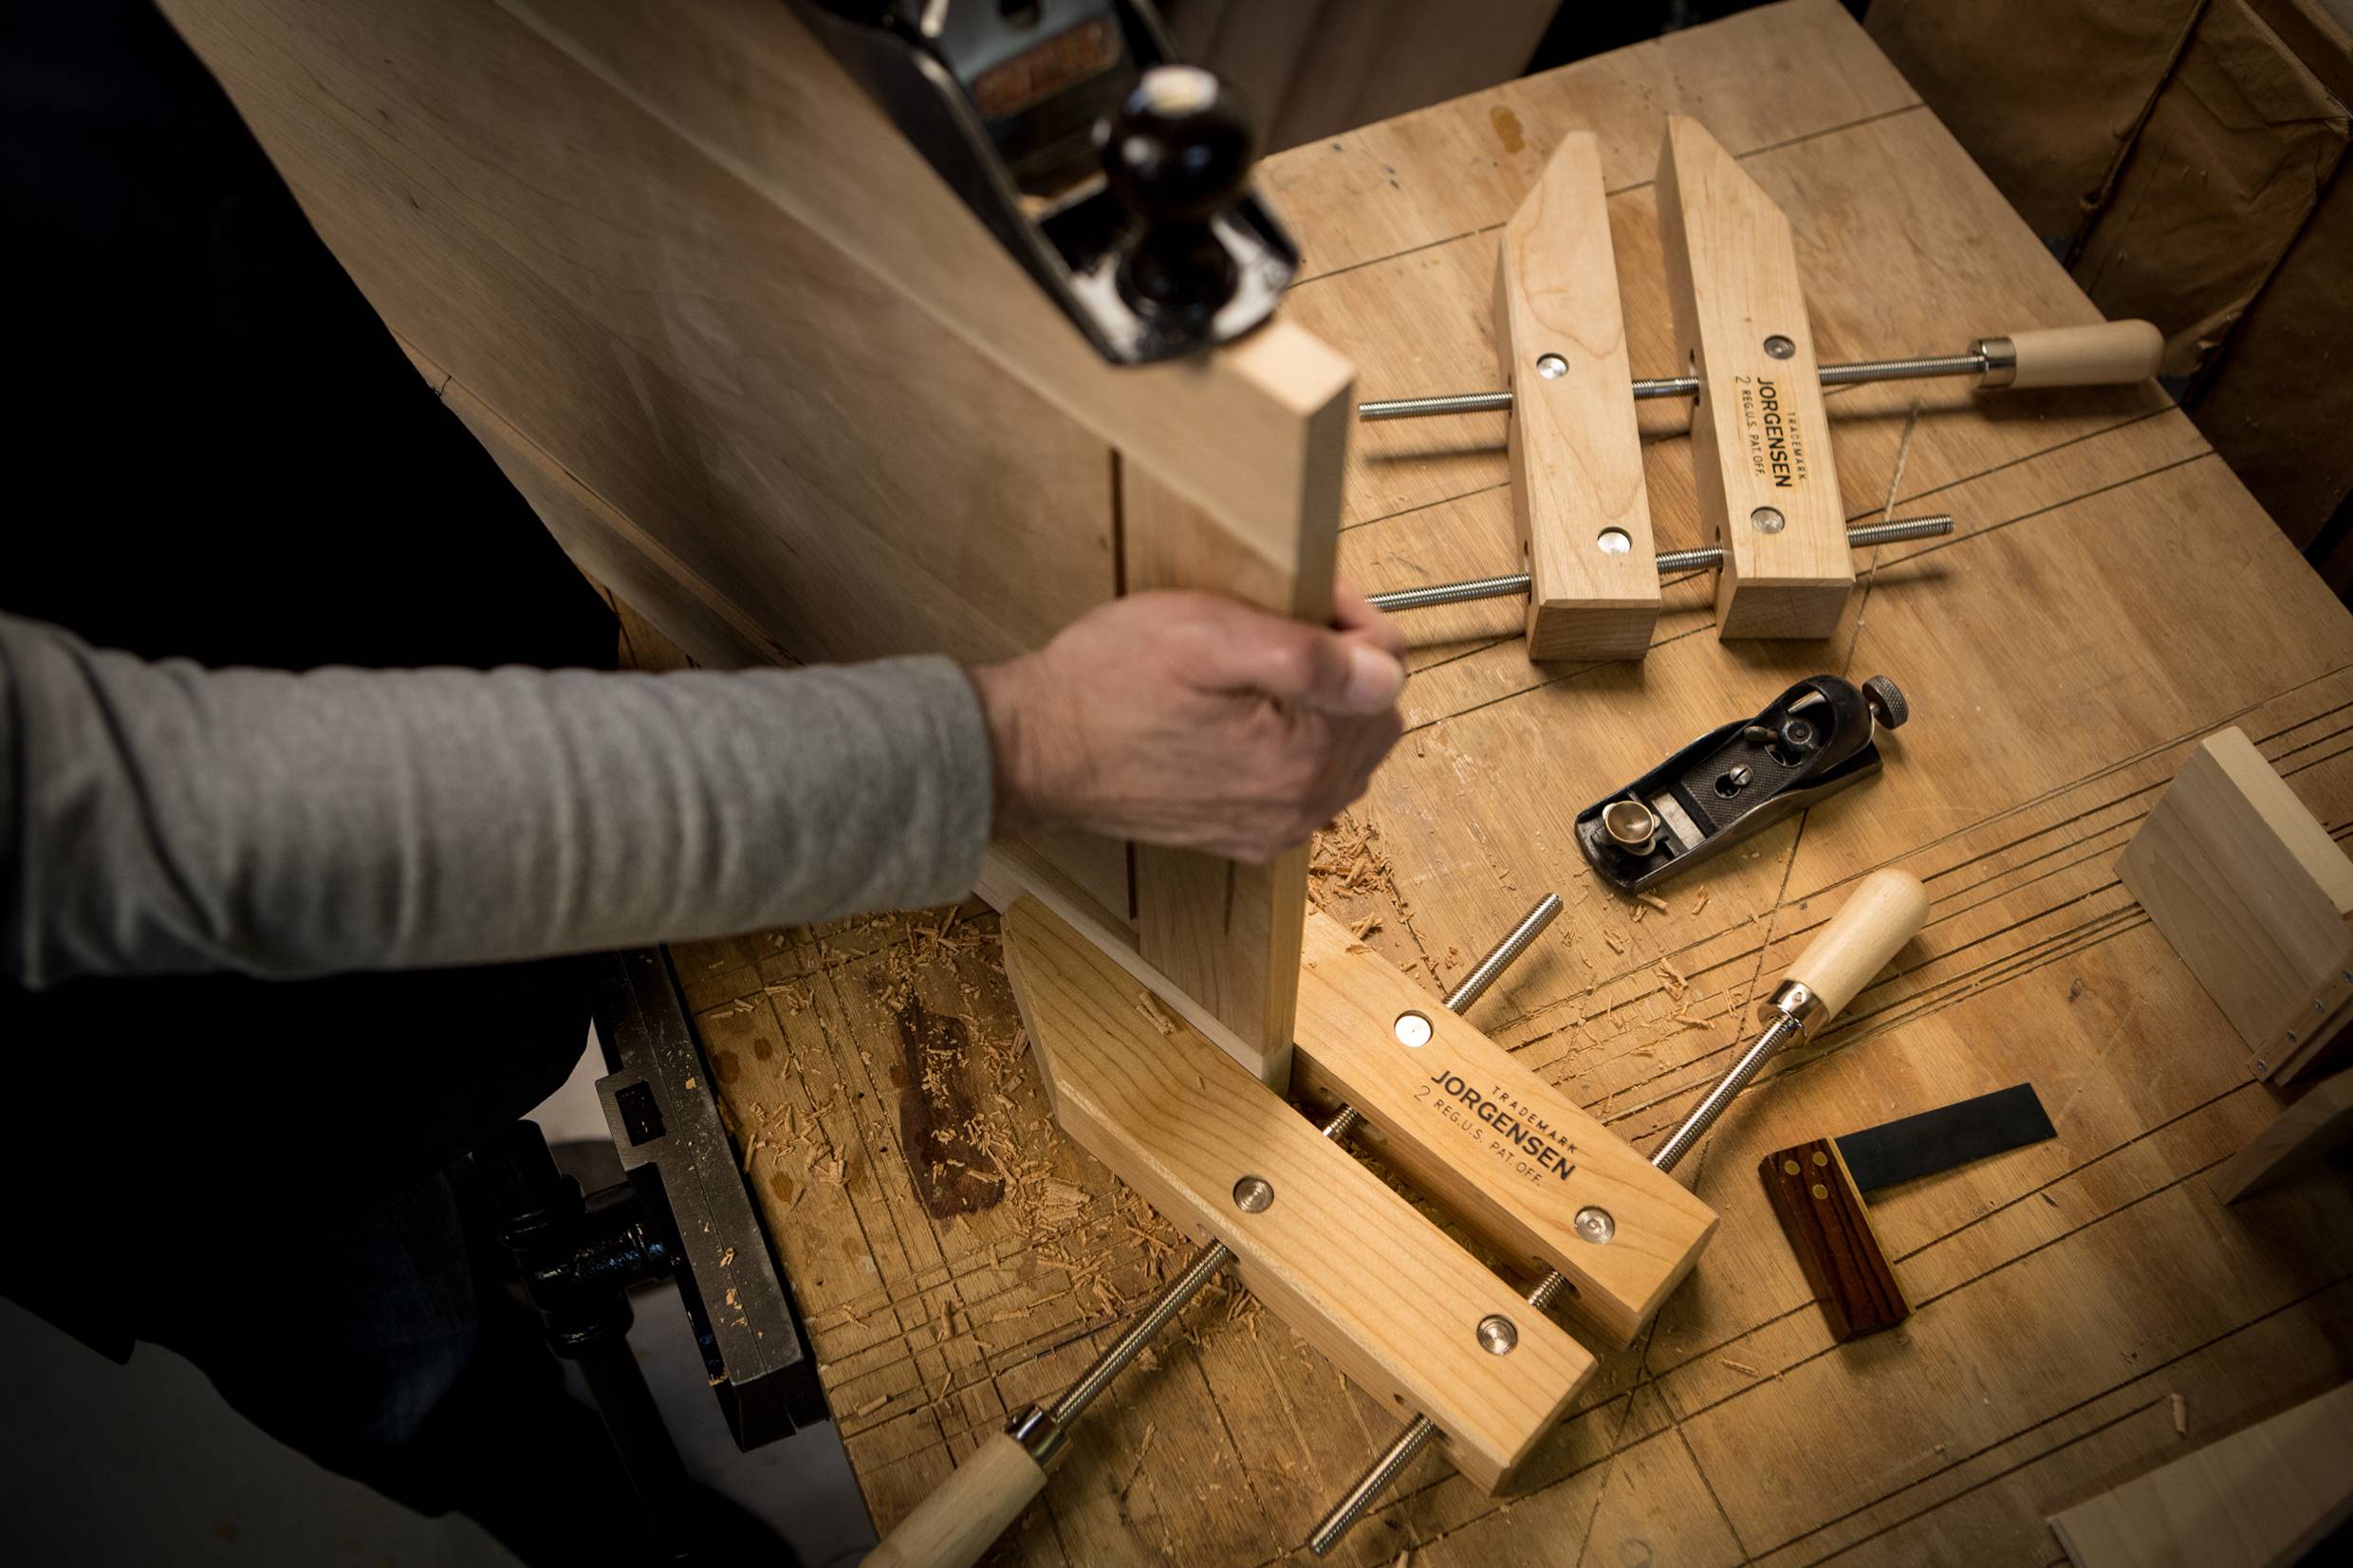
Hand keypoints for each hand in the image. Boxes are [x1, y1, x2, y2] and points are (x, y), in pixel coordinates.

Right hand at [969, 584, 1406, 862]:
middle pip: (1374, 718)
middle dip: (1343, 667)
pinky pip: (1305, 785)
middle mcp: (1302, 805)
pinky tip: (1244, 720)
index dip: (1352, 621)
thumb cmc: (1108, 679)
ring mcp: (1275, 829)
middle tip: (1276, 630)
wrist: (1035, 751)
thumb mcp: (1206, 635)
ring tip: (1257, 675)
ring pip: (1345, 753)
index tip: (1302, 598)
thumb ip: (1308, 656)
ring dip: (1322, 708)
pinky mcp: (1245, 838)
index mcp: (1304, 756)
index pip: (1388, 674)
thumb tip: (1388, 673)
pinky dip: (1294, 747)